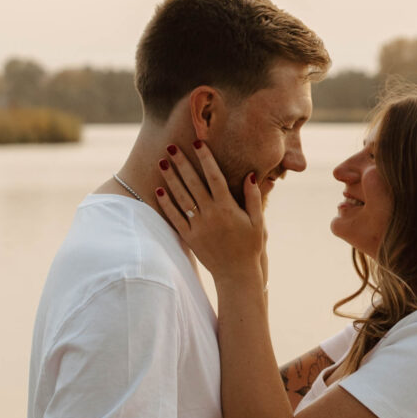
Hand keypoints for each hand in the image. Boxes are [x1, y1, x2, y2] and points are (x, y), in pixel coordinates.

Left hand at [157, 142, 263, 285]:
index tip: (197, 143)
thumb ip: (253, 197)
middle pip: (193, 183)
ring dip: (170, 179)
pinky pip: (175, 218)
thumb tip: (250, 174)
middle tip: (170, 146)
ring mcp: (198, 226)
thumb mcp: (258, 221)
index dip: (205, 159)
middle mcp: (211, 214)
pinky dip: (166, 204)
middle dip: (181, 163)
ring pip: (181, 198)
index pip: (214, 177)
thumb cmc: (250, 246)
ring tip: (161, 162)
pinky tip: (159, 189)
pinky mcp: (190, 238)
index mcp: (228, 208)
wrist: (237, 274)